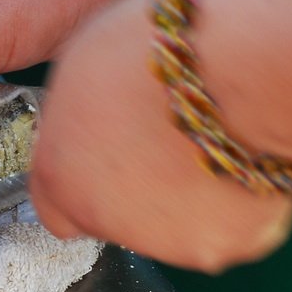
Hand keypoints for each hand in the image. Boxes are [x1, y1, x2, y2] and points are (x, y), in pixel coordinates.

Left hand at [30, 0, 291, 272]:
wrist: (238, 68)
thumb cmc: (153, 51)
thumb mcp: (77, 68)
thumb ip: (70, 115)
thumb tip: (80, 123)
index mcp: (60, 179)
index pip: (53, 209)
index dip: (73, 184)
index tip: (92, 164)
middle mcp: (107, 221)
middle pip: (109, 216)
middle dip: (125, 186)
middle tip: (151, 139)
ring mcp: (168, 239)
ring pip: (165, 222)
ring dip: (174, 190)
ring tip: (195, 139)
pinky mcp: (226, 241)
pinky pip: (218, 219)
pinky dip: (222, 196)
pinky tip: (228, 153)